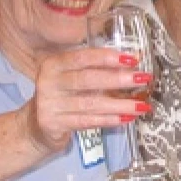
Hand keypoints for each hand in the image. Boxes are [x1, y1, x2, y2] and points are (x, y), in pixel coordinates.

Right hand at [20, 47, 150, 153]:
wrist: (38, 123)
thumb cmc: (63, 94)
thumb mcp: (73, 75)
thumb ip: (97, 68)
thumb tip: (134, 59)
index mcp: (54, 64)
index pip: (82, 57)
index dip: (107, 57)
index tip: (132, 58)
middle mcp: (48, 82)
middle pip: (88, 79)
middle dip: (118, 79)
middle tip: (143, 79)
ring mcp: (49, 104)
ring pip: (90, 103)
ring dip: (120, 104)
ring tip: (142, 106)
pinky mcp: (53, 123)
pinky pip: (86, 121)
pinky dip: (109, 120)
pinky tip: (126, 118)